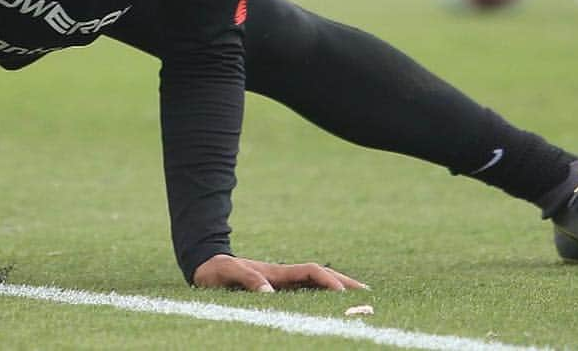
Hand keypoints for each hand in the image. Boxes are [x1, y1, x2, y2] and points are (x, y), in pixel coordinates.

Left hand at [192, 253, 364, 292]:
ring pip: (317, 287)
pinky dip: (323, 300)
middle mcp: (285, 277)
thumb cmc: (215, 271)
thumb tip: (269, 294)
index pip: (310, 272)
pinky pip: (306, 295)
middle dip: (346, 284)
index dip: (328, 280)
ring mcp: (283, 284)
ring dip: (338, 292)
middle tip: (370, 296)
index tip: (344, 293)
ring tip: (361, 302)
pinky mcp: (278, 293)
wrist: (206, 266)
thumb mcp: (227, 273)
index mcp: (277, 272)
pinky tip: (331, 310)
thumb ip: (247, 279)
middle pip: (321, 278)